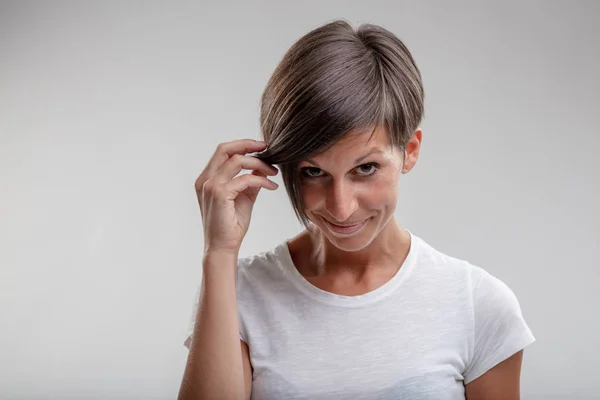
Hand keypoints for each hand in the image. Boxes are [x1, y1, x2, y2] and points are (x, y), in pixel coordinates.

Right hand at [194, 139, 278, 254]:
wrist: (223, 247)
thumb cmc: (231, 225)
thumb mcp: (244, 197)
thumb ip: (250, 180)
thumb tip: (262, 166)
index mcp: (207, 179)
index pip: (223, 152)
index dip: (242, 145)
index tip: (261, 147)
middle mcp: (205, 179)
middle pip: (225, 149)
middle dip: (248, 144)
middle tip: (267, 147)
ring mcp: (210, 186)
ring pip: (237, 161)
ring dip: (259, 163)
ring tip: (273, 172)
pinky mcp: (220, 194)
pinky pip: (245, 179)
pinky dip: (261, 179)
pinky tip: (271, 186)